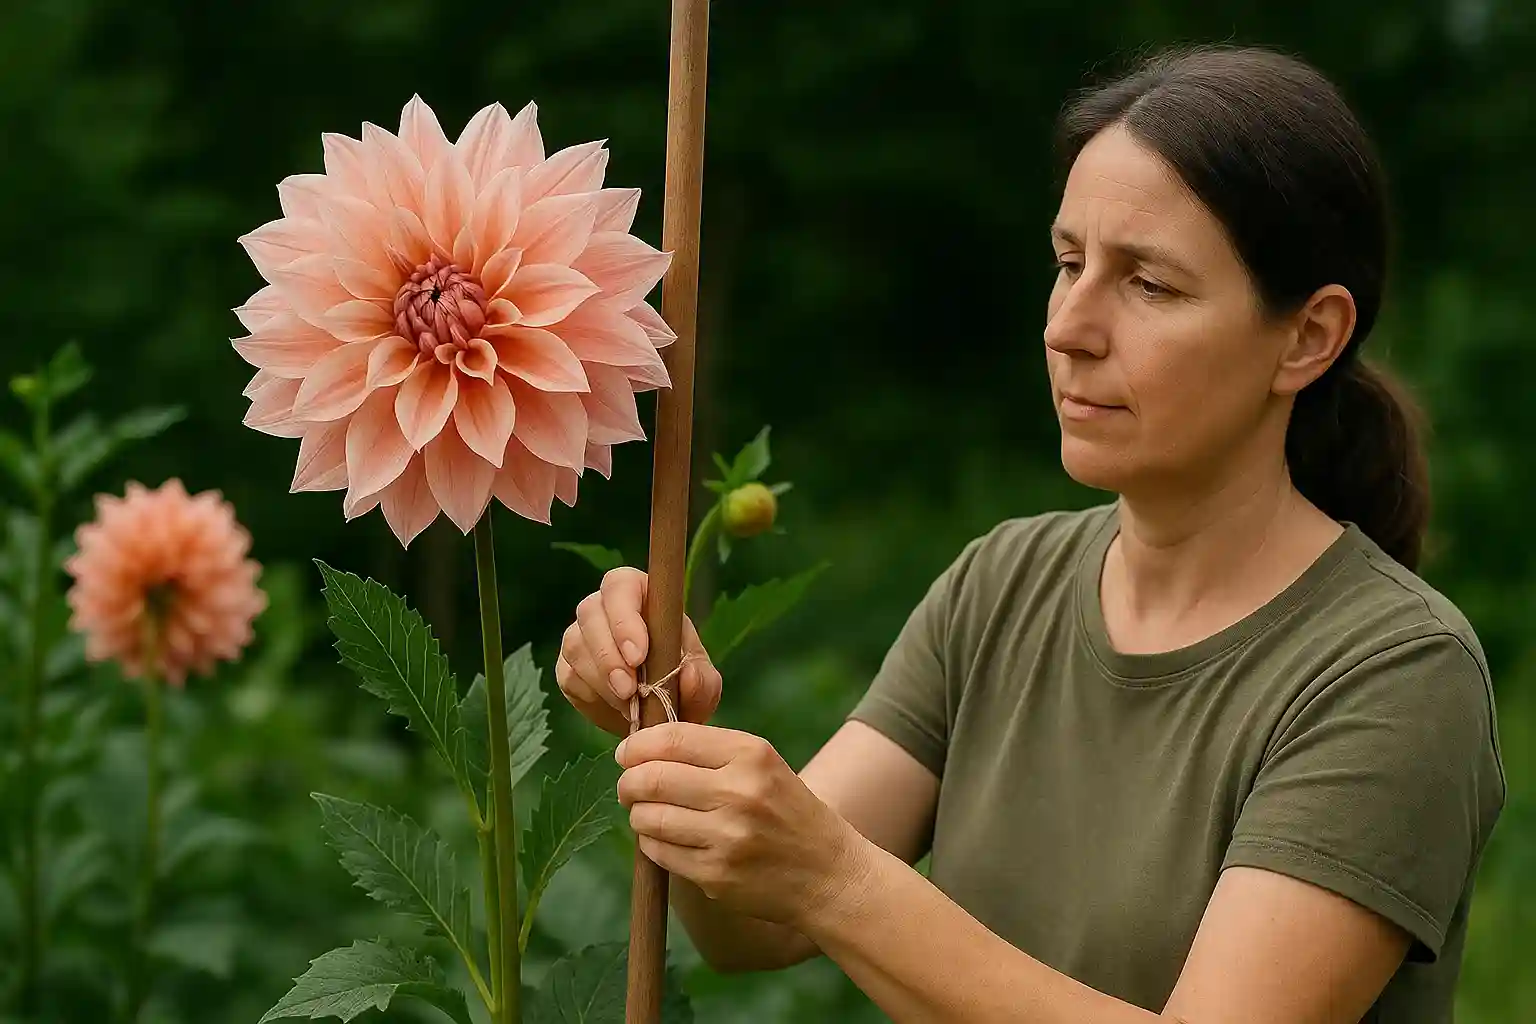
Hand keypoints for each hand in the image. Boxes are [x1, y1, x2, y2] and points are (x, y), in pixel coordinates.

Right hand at [555, 567, 723, 736]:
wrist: (662, 716)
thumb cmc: (684, 685)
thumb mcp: (704, 686)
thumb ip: (700, 681)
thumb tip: (686, 675)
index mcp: (641, 595)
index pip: (621, 585)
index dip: (624, 616)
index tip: (639, 656)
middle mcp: (605, 608)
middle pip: (590, 613)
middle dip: (608, 655)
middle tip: (629, 690)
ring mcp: (582, 636)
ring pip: (576, 646)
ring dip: (600, 679)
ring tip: (628, 706)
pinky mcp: (568, 667)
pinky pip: (568, 676)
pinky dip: (591, 696)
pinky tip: (614, 709)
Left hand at [616, 722, 872, 927]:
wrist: (828, 873)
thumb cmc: (787, 811)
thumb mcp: (763, 765)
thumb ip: (710, 750)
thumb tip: (643, 745)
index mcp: (751, 755)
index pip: (673, 739)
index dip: (637, 745)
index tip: (625, 753)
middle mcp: (739, 793)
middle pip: (652, 779)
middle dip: (629, 783)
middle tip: (628, 787)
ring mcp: (727, 837)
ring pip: (649, 818)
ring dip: (639, 815)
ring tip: (648, 814)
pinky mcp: (716, 875)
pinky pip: (660, 853)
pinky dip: (653, 845)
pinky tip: (667, 840)